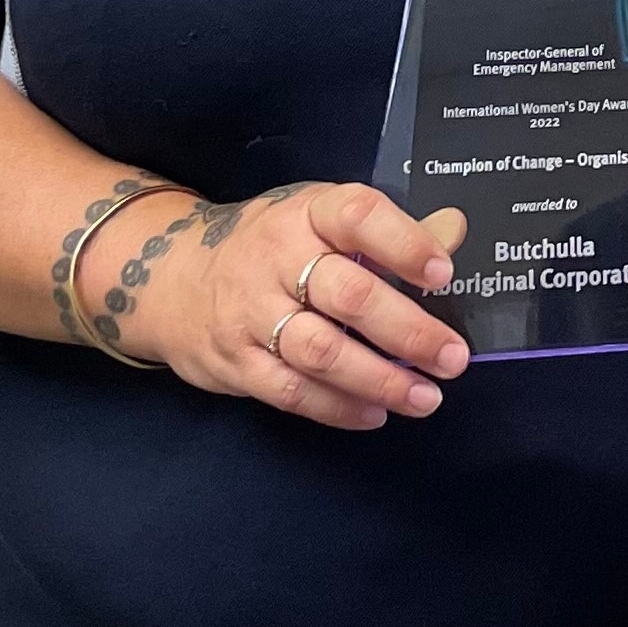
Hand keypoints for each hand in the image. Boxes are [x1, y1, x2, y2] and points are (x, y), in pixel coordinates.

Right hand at [117, 182, 470, 432]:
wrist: (173, 277)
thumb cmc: (272, 246)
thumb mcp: (320, 218)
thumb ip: (388, 230)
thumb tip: (454, 230)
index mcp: (307, 213)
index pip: (358, 215)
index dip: (404, 242)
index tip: (443, 273)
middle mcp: (277, 260)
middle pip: (348, 295)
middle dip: (407, 331)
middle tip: (453, 357)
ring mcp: (251, 314)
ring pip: (321, 351)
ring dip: (379, 379)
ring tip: (426, 397)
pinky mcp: (235, 362)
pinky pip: (291, 391)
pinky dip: (336, 407)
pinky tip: (374, 413)